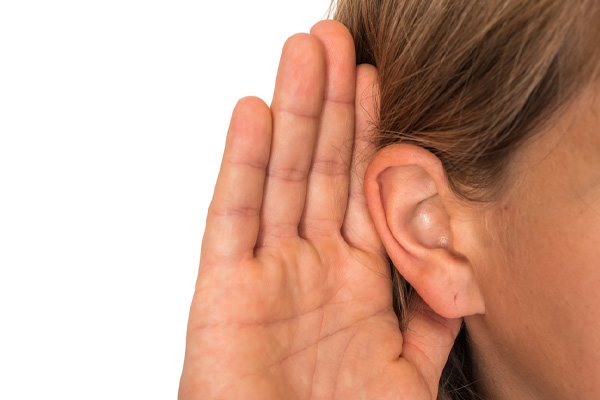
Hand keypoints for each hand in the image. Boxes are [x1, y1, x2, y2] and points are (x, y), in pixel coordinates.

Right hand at [179, 20, 460, 399]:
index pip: (359, 189)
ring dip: (291, 112)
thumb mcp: (407, 370)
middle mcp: (308, 268)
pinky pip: (231, 217)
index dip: (366, 132)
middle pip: (318, 168)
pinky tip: (252, 114)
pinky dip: (239, 165)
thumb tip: (458, 265)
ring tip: (303, 52)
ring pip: (279, 177)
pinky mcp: (221, 292)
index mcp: (352, 283)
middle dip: (328, 102)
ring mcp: (264, 274)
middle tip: (333, 40)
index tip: (374, 79)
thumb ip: (429, 313)